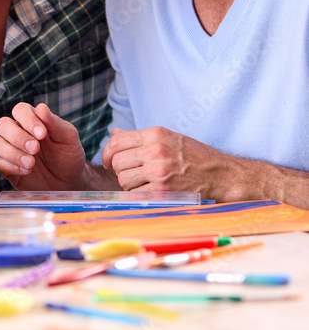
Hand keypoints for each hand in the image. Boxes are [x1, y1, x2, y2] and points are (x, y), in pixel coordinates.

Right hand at [0, 102, 87, 189]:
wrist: (68, 182)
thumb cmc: (69, 155)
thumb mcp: (68, 137)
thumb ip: (54, 123)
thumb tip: (41, 107)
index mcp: (33, 120)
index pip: (20, 110)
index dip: (27, 119)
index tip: (42, 134)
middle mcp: (18, 132)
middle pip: (2, 124)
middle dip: (17, 137)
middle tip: (35, 149)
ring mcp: (11, 150)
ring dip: (12, 153)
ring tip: (31, 163)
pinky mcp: (8, 168)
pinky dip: (11, 167)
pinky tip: (27, 171)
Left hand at [102, 126, 229, 196]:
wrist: (222, 175)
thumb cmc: (196, 157)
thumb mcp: (169, 138)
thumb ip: (140, 137)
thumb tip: (114, 133)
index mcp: (156, 135)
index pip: (116, 141)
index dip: (107, 153)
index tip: (109, 162)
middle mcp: (155, 151)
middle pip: (117, 162)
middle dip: (120, 170)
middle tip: (132, 174)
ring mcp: (158, 172)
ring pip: (123, 179)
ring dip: (129, 184)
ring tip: (145, 183)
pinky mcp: (162, 191)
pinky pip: (135, 195)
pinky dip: (138, 196)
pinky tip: (150, 192)